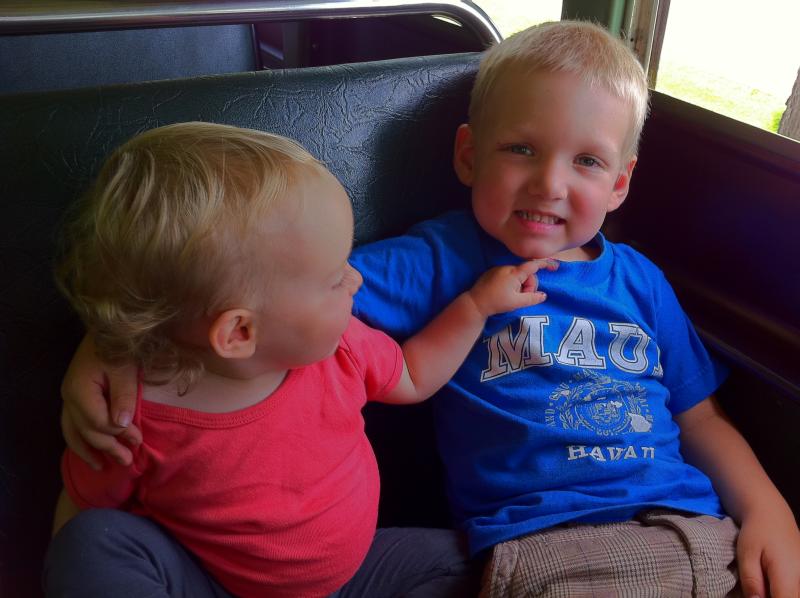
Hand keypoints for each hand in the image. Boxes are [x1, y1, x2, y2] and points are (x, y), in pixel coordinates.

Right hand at [61, 335, 140, 468]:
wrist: (107, 329)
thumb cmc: (119, 347)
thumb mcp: (125, 370)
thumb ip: (123, 397)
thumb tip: (121, 425)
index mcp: (80, 390)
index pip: (99, 422)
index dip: (119, 434)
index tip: (138, 440)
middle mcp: (68, 397)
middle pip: (86, 430)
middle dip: (108, 447)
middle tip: (128, 461)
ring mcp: (68, 398)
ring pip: (73, 432)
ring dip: (88, 450)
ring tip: (102, 468)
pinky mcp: (73, 398)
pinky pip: (72, 425)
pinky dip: (80, 440)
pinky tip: (89, 452)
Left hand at [468, 259, 557, 316]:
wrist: (475, 303)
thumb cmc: (497, 302)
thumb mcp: (517, 303)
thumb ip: (532, 298)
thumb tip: (543, 295)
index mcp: (515, 273)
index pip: (533, 265)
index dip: (546, 264)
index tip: (555, 266)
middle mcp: (507, 268)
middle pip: (526, 274)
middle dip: (528, 285)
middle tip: (521, 298)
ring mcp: (499, 269)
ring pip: (517, 276)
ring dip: (519, 286)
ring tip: (511, 297)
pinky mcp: (492, 272)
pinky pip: (508, 275)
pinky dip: (511, 283)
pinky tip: (503, 293)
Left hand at [736, 506, 799, 597]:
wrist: (772, 514)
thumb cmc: (756, 532)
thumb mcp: (746, 554)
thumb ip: (751, 581)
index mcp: (788, 575)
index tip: (754, 596)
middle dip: (771, 597)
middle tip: (754, 588)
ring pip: (792, 595)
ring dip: (776, 593)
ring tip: (760, 583)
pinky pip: (794, 590)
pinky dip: (781, 589)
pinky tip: (767, 583)